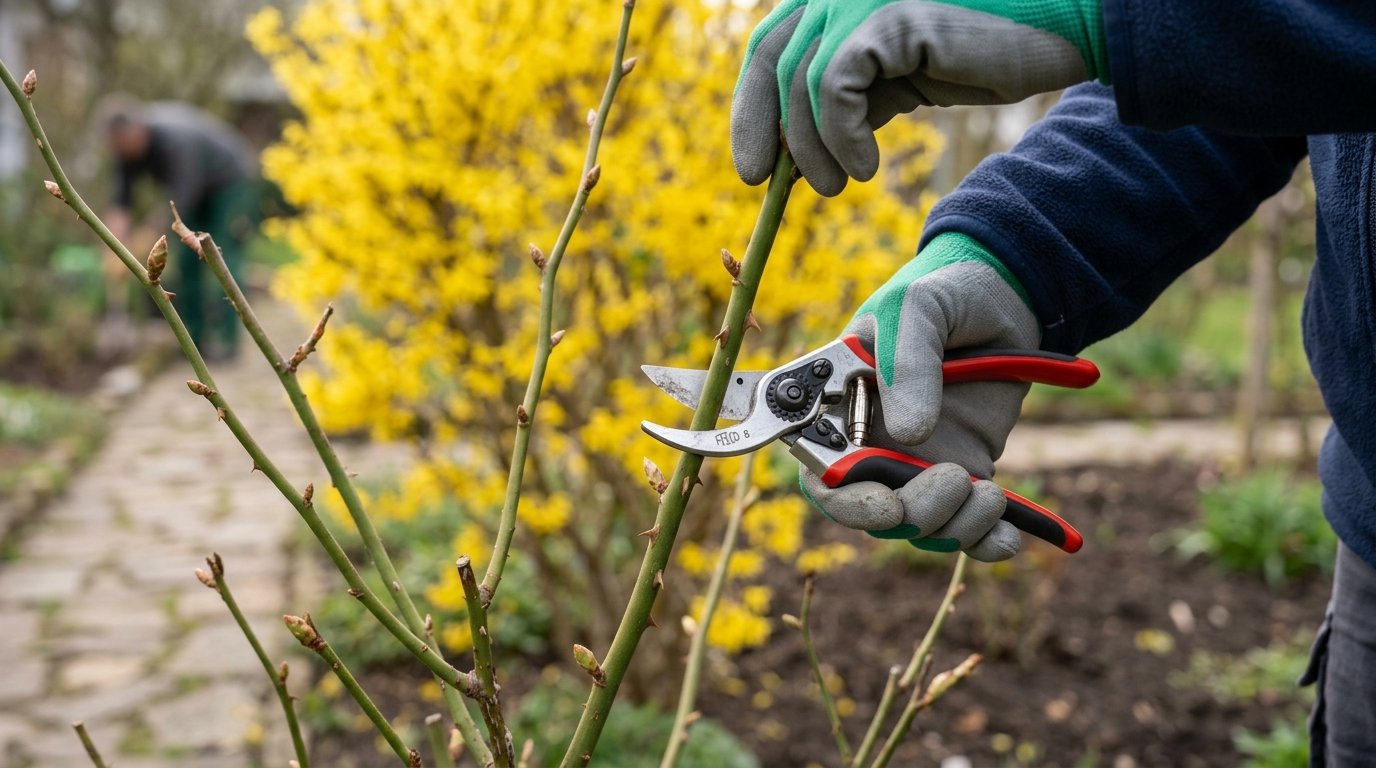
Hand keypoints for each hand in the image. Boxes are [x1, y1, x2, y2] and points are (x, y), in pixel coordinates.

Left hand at [732, 0, 1106, 194]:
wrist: (1061, 28)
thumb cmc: (988, 54)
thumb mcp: (904, 78)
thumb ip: (854, 97)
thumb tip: (796, 151)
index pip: (772, 45)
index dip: (752, 106)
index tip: (755, 164)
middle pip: (773, 58)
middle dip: (761, 128)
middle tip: (766, 184)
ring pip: (801, 81)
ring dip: (812, 148)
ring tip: (839, 184)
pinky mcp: (889, 14)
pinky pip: (835, 86)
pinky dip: (840, 135)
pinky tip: (866, 166)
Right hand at [799, 232, 1039, 560]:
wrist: (1005, 298)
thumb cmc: (943, 293)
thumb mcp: (919, 309)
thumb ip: (908, 364)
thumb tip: (909, 434)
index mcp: (838, 407)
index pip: (821, 473)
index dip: (845, 502)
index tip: (888, 506)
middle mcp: (870, 444)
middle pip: (871, 512)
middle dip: (911, 515)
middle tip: (955, 483)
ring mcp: (916, 463)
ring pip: (919, 527)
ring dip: (953, 525)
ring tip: (990, 494)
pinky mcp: (962, 472)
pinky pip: (965, 527)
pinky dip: (985, 540)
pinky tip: (1008, 535)